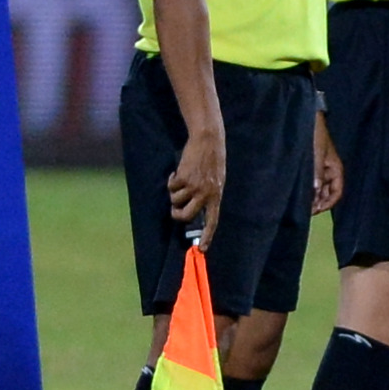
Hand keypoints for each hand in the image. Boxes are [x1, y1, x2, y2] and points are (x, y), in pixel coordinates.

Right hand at [166, 127, 224, 247]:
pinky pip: (171, 187)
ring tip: (180, 181)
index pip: (213, 221)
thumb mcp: (216, 180)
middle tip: (175, 210)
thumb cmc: (213, 160)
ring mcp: (194, 186)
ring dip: (174, 193)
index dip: (208, 236)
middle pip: (187, 216)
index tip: (203, 249)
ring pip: (176, 200)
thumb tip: (196, 210)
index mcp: (216, 196)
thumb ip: (208, 195)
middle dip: (177, 215)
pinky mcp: (183, 178)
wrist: (208, 140)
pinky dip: (171, 180)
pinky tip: (178, 171)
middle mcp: (206, 194)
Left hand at [311, 114, 343, 214]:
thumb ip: (316, 172)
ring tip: (302, 206)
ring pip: (319, 189)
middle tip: (306, 212)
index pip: (337, 192)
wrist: (309, 121)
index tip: (317, 209)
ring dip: (313, 198)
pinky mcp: (312, 167)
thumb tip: (316, 190)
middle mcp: (330, 172)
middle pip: (328, 193)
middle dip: (319, 203)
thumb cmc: (316, 136)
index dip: (328, 203)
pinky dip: (308, 190)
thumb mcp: (316, 154)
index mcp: (336, 169)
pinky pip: (312, 182)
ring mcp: (321, 170)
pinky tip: (300, 195)